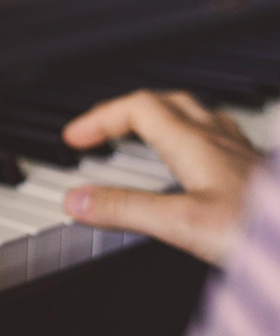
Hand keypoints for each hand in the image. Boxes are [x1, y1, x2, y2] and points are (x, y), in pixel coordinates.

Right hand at [62, 89, 261, 263]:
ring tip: (140, 136)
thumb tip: (77, 201)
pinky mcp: (256, 174)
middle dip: (125, 112)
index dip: (100, 117)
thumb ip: (126, 210)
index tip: (74, 137)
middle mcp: (220, 140)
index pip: (137, 107)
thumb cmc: (262, 232)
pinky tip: (196, 162)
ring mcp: (242, 154)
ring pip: (195, 116)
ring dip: (160, 118)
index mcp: (196, 143)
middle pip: (166, 103)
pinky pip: (217, 139)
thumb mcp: (183, 224)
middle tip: (100, 130)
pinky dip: (190, 139)